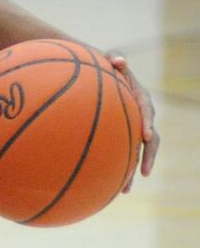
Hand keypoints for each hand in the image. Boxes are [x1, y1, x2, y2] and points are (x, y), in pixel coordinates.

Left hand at [108, 52, 157, 191]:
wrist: (96, 78)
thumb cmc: (102, 68)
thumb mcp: (109, 60)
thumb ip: (114, 58)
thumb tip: (118, 60)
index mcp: (141, 99)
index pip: (147, 112)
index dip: (147, 123)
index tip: (145, 135)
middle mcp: (141, 117)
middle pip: (150, 140)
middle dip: (148, 156)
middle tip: (145, 172)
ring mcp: (133, 129)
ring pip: (138, 153)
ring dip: (134, 170)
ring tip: (126, 189)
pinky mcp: (123, 137)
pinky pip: (124, 155)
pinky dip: (119, 170)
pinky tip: (109, 187)